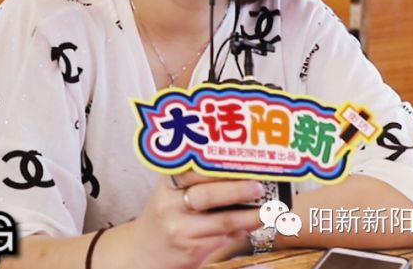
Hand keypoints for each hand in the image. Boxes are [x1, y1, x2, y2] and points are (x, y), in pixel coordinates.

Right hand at [126, 172, 263, 268]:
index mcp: (168, 182)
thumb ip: (199, 181)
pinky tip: (253, 225)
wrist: (145, 250)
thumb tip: (243, 174)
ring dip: (248, 216)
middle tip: (259, 187)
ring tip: (267, 211)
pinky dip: (240, 231)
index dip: (220, 165)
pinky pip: (221, 239)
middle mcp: (169, 203)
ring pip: (220, 221)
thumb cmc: (167, 214)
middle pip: (206, 195)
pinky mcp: (189, 248)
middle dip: (236, 190)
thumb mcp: (172, 192)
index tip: (243, 161)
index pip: (194, 169)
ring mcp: (179, 228)